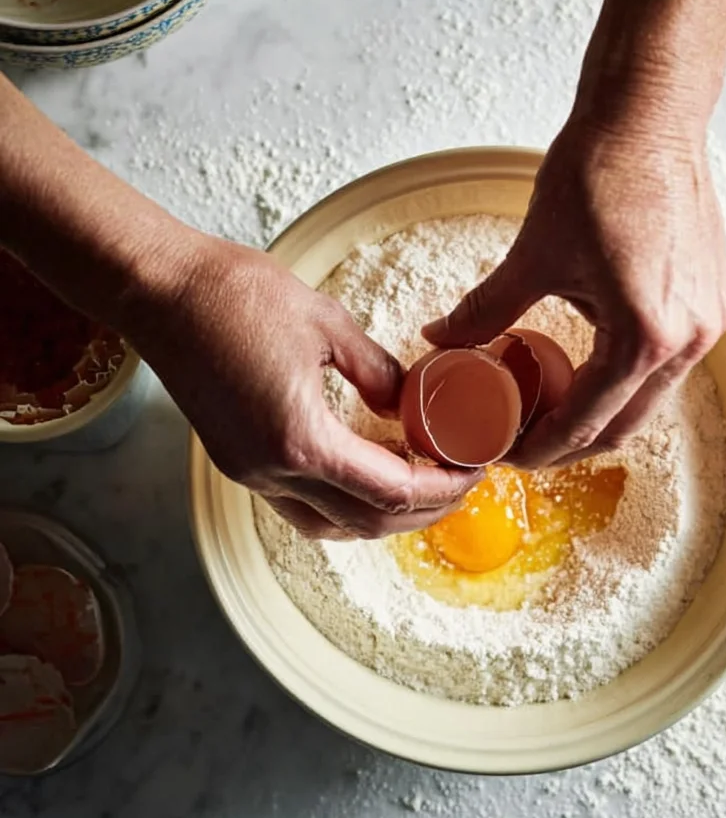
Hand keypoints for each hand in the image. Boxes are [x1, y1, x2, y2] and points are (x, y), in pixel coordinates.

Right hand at [129, 237, 478, 538]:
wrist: (159, 292)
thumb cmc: (236, 297)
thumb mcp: (328, 324)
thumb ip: (377, 372)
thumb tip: (405, 404)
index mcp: (301, 440)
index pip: (390, 490)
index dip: (441, 486)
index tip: (473, 470)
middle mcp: (273, 471)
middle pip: (365, 522)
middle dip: (421, 512)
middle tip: (459, 485)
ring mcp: (249, 472)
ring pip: (329, 525)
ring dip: (380, 516)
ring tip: (419, 486)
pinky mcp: (237, 461)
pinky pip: (300, 505)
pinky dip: (342, 502)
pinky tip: (366, 473)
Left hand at [423, 110, 725, 467]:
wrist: (651, 114)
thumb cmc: (603, 172)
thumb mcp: (534, 254)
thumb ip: (485, 310)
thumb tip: (441, 340)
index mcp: (646, 338)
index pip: (586, 423)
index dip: (540, 447)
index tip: (506, 453)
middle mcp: (689, 340)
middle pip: (624, 426)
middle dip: (570, 441)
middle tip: (521, 438)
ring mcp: (707, 323)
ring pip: (648, 400)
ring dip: (600, 411)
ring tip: (548, 405)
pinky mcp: (711, 302)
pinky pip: (666, 365)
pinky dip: (625, 379)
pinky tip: (587, 366)